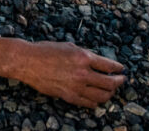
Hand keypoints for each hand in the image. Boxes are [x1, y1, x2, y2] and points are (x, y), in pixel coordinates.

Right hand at [0, 38, 127, 107]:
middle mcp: (82, 73)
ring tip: (111, 91)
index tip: (121, 69)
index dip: (118, 68)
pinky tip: (97, 99)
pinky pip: (88, 103)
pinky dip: (95, 102)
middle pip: (109, 83)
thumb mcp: (69, 46)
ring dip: (110, 94)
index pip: (108, 65)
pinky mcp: (68, 96)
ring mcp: (75, 86)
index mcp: (83, 57)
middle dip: (118, 82)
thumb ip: (85, 55)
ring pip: (101, 95)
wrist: (28, 61)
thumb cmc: (46, 50)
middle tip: (121, 80)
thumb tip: (97, 62)